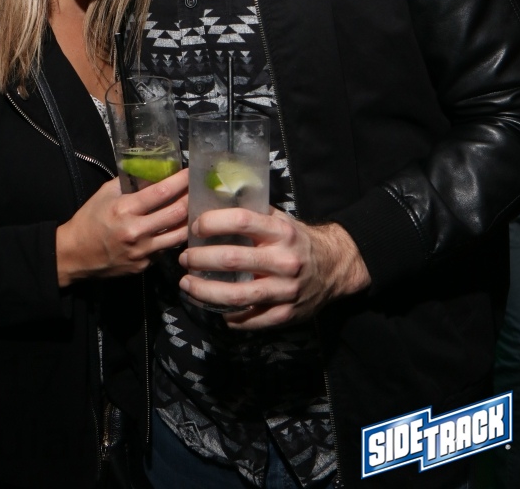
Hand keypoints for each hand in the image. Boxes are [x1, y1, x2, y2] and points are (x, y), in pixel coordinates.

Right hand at [56, 168, 187, 285]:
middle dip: (191, 198)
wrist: (74, 255)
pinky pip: (166, 249)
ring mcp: (142, 252)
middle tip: (199, 189)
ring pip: (178, 234)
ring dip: (190, 220)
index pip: (161, 192)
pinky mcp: (145, 265)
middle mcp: (136, 231)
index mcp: (124, 209)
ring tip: (197, 208)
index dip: (180, 181)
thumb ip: (129, 182)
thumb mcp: (105, 194)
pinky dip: (173, 237)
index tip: (191, 172)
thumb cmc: (89, 220)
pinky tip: (178, 228)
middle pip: (176, 213)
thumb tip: (153, 172)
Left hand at [178, 207, 369, 328]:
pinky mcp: (285, 314)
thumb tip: (215, 200)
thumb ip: (253, 214)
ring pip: (237, 295)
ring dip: (205, 291)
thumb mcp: (281, 220)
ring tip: (187, 285)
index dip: (213, 222)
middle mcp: (284, 260)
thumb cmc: (297, 240)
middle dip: (200, 259)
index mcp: (282, 232)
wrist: (335, 267)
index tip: (196, 227)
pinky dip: (227, 315)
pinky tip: (214, 307)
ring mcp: (286, 290)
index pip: (242, 221)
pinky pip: (250, 318)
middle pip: (232, 260)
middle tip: (184, 259)